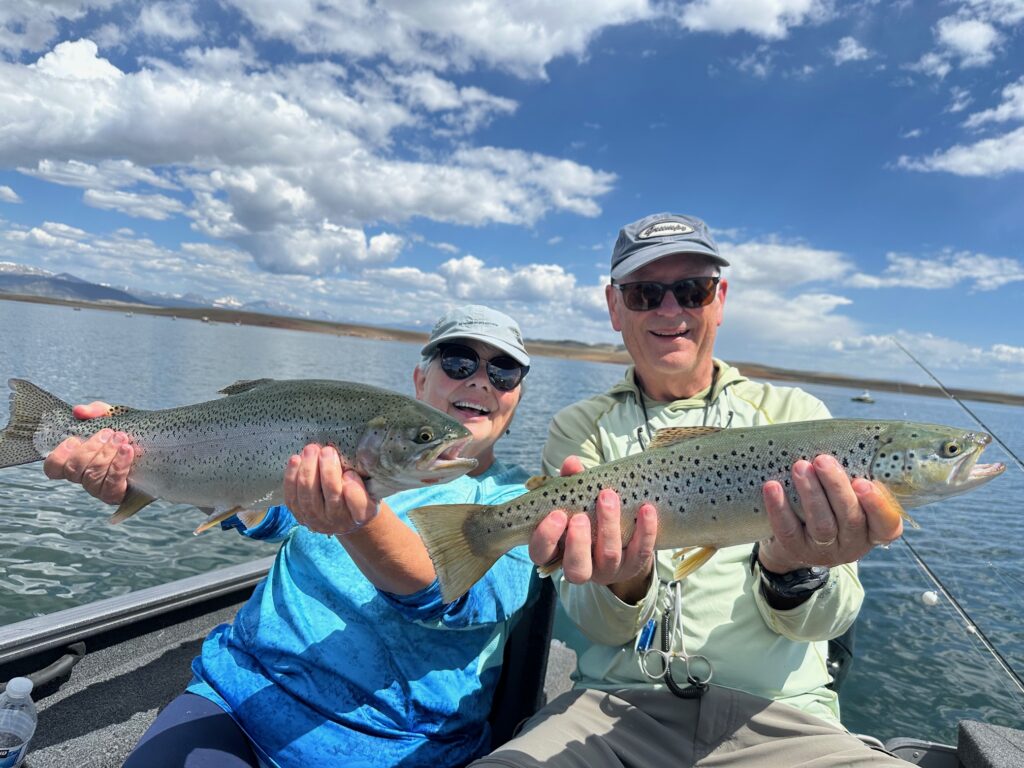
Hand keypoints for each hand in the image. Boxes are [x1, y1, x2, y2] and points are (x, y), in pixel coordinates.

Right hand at [42, 402, 133, 504]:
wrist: (160, 448)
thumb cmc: (128, 433)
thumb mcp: (112, 417)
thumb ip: (95, 411)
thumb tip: (79, 411)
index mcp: (77, 461)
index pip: (54, 468)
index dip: (59, 455)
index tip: (74, 439)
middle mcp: (85, 478)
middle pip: (74, 470)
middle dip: (91, 448)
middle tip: (110, 433)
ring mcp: (100, 489)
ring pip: (92, 477)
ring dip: (106, 455)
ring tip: (122, 438)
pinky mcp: (117, 495)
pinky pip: (112, 485)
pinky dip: (119, 465)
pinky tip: (127, 451)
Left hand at [284, 444, 378, 535]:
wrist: (342, 514)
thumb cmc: (359, 493)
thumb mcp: (370, 487)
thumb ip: (365, 476)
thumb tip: (354, 460)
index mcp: (361, 514)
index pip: (359, 504)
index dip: (353, 489)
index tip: (350, 472)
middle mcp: (338, 521)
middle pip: (332, 496)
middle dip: (328, 471)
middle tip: (328, 451)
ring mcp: (316, 520)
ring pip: (309, 496)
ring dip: (308, 470)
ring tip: (311, 450)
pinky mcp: (299, 515)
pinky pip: (292, 497)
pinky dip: (291, 477)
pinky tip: (296, 460)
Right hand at [528, 456, 657, 600]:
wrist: (618, 539)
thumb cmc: (587, 516)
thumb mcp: (575, 501)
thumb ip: (570, 483)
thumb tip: (572, 463)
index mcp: (557, 553)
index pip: (541, 554)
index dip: (547, 537)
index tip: (558, 514)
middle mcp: (581, 568)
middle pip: (577, 569)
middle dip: (578, 542)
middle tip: (580, 517)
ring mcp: (608, 570)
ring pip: (609, 557)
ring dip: (609, 526)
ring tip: (608, 497)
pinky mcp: (633, 566)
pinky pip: (640, 553)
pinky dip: (645, 531)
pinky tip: (646, 509)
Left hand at [759, 455, 902, 572]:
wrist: (799, 539)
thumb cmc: (833, 507)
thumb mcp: (850, 497)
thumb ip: (854, 478)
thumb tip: (844, 441)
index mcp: (875, 530)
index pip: (887, 524)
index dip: (878, 506)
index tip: (864, 483)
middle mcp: (854, 544)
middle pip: (850, 518)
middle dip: (836, 487)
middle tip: (823, 460)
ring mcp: (825, 551)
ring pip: (822, 525)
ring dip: (811, 493)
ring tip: (800, 466)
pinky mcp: (797, 550)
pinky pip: (788, 530)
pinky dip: (780, 507)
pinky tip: (772, 487)